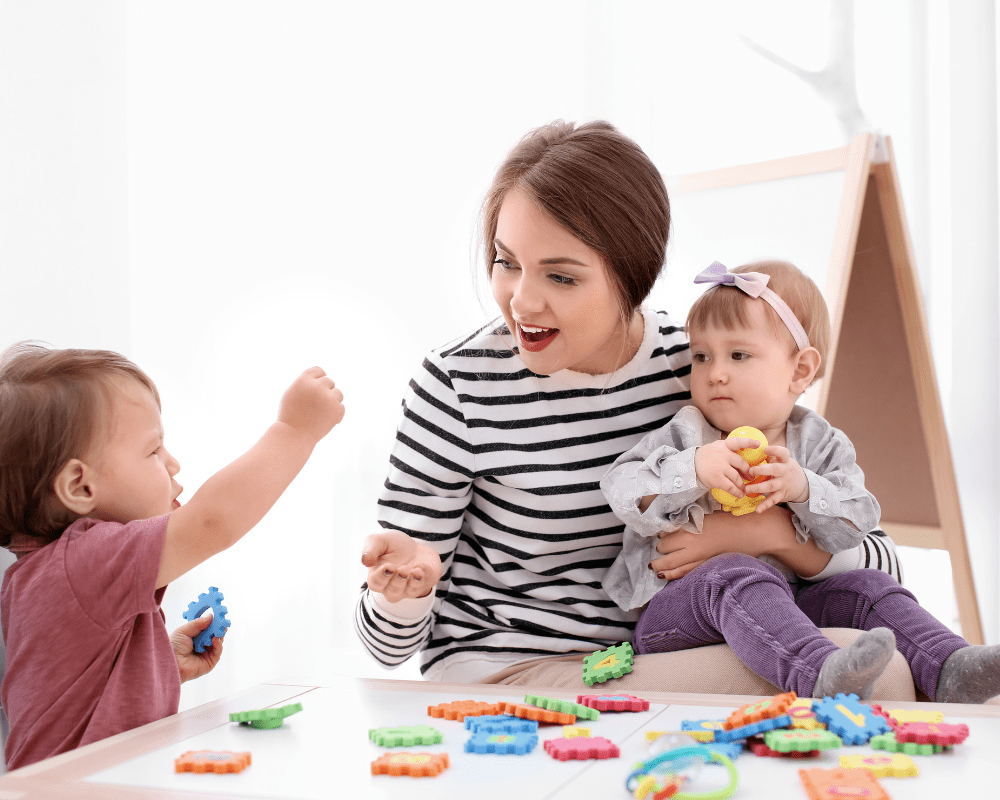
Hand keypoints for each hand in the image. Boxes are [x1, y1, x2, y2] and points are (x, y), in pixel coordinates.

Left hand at [170, 614, 223, 682]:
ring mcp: (206, 654)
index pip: (207, 628)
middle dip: (218, 628)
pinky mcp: (209, 662)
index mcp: (194, 637)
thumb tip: (211, 616)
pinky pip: (218, 652)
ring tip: (219, 629)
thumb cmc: (173, 647)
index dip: (212, 622)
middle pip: (214, 634)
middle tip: (222, 621)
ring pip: (218, 642)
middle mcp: (201, 645)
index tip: (218, 615)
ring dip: (219, 635)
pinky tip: (215, 639)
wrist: (170, 662)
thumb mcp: (183, 631)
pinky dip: (218, 644)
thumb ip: (197, 623)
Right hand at [278, 367, 345, 442]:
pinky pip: (341, 407)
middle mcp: (317, 386)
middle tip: (314, 406)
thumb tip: (321, 376)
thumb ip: (306, 382)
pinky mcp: (338, 409)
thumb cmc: (290, 415)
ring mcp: (328, 398)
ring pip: (338, 393)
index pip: (319, 370)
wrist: (293, 436)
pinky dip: (335, 414)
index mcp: (304, 379)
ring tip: (319, 413)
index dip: (317, 380)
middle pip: (329, 381)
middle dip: (324, 392)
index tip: (313, 390)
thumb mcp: (292, 393)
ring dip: (331, 401)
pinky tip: (323, 420)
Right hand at [361, 530, 441, 601]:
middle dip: (398, 581)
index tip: (389, 566)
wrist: (415, 548)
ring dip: (413, 582)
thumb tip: (365, 560)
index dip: (382, 577)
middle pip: (392, 592)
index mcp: (378, 576)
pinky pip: (424, 585)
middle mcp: (391, 587)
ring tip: (416, 570)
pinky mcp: (422, 584)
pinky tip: (422, 566)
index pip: (376, 583)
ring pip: (409, 593)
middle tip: (403, 568)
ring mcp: (408, 588)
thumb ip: (371, 548)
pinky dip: (424, 576)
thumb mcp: (381, 541)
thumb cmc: (393, 547)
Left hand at [649, 505, 793, 579]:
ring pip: (675, 567)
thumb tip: (677, 526)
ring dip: (663, 569)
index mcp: (691, 527)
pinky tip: (670, 576)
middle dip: (659, 555)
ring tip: (656, 570)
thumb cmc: (733, 518)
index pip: (666, 536)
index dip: (661, 538)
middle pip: (666, 552)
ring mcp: (701, 557)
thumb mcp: (708, 515)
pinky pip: (688, 573)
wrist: (754, 530)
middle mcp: (692, 543)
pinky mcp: (709, 565)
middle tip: (656, 555)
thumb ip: (692, 522)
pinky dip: (677, 576)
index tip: (659, 538)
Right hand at [694, 437, 760, 497]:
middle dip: (748, 472)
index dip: (749, 442)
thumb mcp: (716, 448)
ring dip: (742, 485)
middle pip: (741, 464)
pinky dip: (737, 492)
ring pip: (737, 478)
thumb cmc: (706, 457)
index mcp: (723, 446)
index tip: (758, 444)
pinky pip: (731, 487)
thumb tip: (745, 460)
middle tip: (750, 477)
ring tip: (744, 489)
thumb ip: (728, 450)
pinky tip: (740, 494)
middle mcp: (723, 455)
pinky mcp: (716, 479)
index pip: (738, 442)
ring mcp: (720, 467)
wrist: (690, 466)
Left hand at [747, 446, 808, 511]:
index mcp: (784, 461)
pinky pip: (773, 500)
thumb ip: (771, 455)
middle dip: (762, 470)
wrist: (802, 484)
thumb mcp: (782, 460)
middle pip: (775, 469)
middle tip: (750, 471)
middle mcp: (785, 471)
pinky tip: (757, 510)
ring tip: (746, 489)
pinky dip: (765, 505)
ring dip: (758, 488)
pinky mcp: (782, 494)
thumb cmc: (786, 468)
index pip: (783, 453)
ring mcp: (783, 483)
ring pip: (771, 486)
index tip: (765, 449)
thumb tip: (753, 448)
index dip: (775, 451)